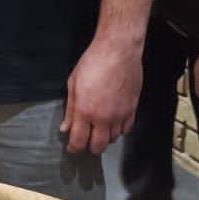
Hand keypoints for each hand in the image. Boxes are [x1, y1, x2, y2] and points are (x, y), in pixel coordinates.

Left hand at [61, 39, 142, 153]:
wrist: (118, 51)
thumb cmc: (92, 63)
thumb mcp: (74, 83)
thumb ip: (70, 109)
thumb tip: (66, 128)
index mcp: (85, 111)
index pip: (79, 140)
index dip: (74, 148)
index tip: (72, 148)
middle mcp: (103, 118)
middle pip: (98, 146)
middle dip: (90, 147)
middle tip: (86, 140)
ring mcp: (120, 116)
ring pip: (113, 140)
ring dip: (104, 138)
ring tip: (99, 129)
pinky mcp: (133, 110)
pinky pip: (126, 130)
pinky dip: (119, 130)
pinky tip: (114, 123)